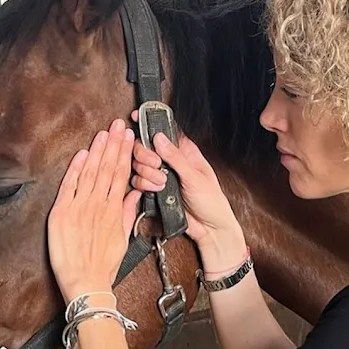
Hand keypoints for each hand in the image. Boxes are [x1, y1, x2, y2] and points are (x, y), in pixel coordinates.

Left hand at [48, 119, 141, 302]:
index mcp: (113, 209)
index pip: (121, 174)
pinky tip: (82, 154)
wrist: (86, 284)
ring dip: (97, 150)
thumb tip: (135, 193)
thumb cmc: (104, 265)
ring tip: (103, 133)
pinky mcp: (61, 213)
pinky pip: (69, 186)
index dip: (124, 153)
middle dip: (113, 144)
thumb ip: (128, 212)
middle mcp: (98, 205)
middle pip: (107, 168)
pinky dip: (75, 169)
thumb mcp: (123, 238)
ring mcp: (79, 207)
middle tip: (118, 124)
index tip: (128, 136)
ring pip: (90, 172)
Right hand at [130, 113, 245, 267]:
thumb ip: (175, 157)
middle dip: (146, 156)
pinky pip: (139, 182)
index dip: (149, 124)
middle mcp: (170, 161)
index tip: (136, 119)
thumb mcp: (195, 176)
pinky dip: (144, 185)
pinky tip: (156, 190)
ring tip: (163, 183)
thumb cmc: (211, 201)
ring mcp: (161, 175)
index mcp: (184, 151)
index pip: (164, 131)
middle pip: (145, 147)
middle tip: (157, 165)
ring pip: (139, 165)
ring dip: (147, 174)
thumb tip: (159, 137)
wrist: (209, 229)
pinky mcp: (154, 190)